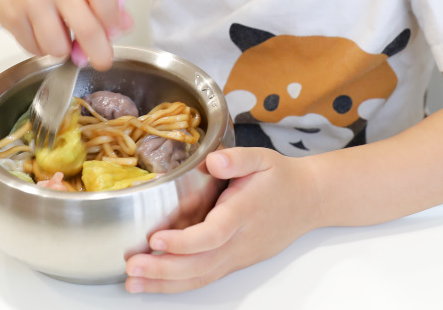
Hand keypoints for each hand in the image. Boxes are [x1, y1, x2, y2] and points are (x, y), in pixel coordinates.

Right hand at [0, 0, 128, 68]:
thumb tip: (124, 25)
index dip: (113, 16)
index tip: (116, 29)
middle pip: (86, 28)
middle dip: (99, 52)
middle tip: (102, 59)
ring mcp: (29, 2)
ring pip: (58, 47)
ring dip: (64, 50)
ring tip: (62, 35)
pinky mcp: (11, 19)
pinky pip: (35, 50)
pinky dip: (43, 48)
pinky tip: (42, 32)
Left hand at [124, 147, 320, 293]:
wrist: (309, 201)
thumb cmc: (282, 178)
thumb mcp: (263, 157)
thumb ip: (239, 158)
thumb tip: (215, 160)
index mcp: (244, 211)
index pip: (214, 234)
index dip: (185, 241)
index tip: (157, 238)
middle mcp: (240, 240)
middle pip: (202, 263)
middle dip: (165, 269)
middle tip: (133, 266)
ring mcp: (238, 256)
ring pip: (202, 277)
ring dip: (166, 283)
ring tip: (134, 282)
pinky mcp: (235, 263)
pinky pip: (205, 278)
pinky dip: (178, 285)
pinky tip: (154, 283)